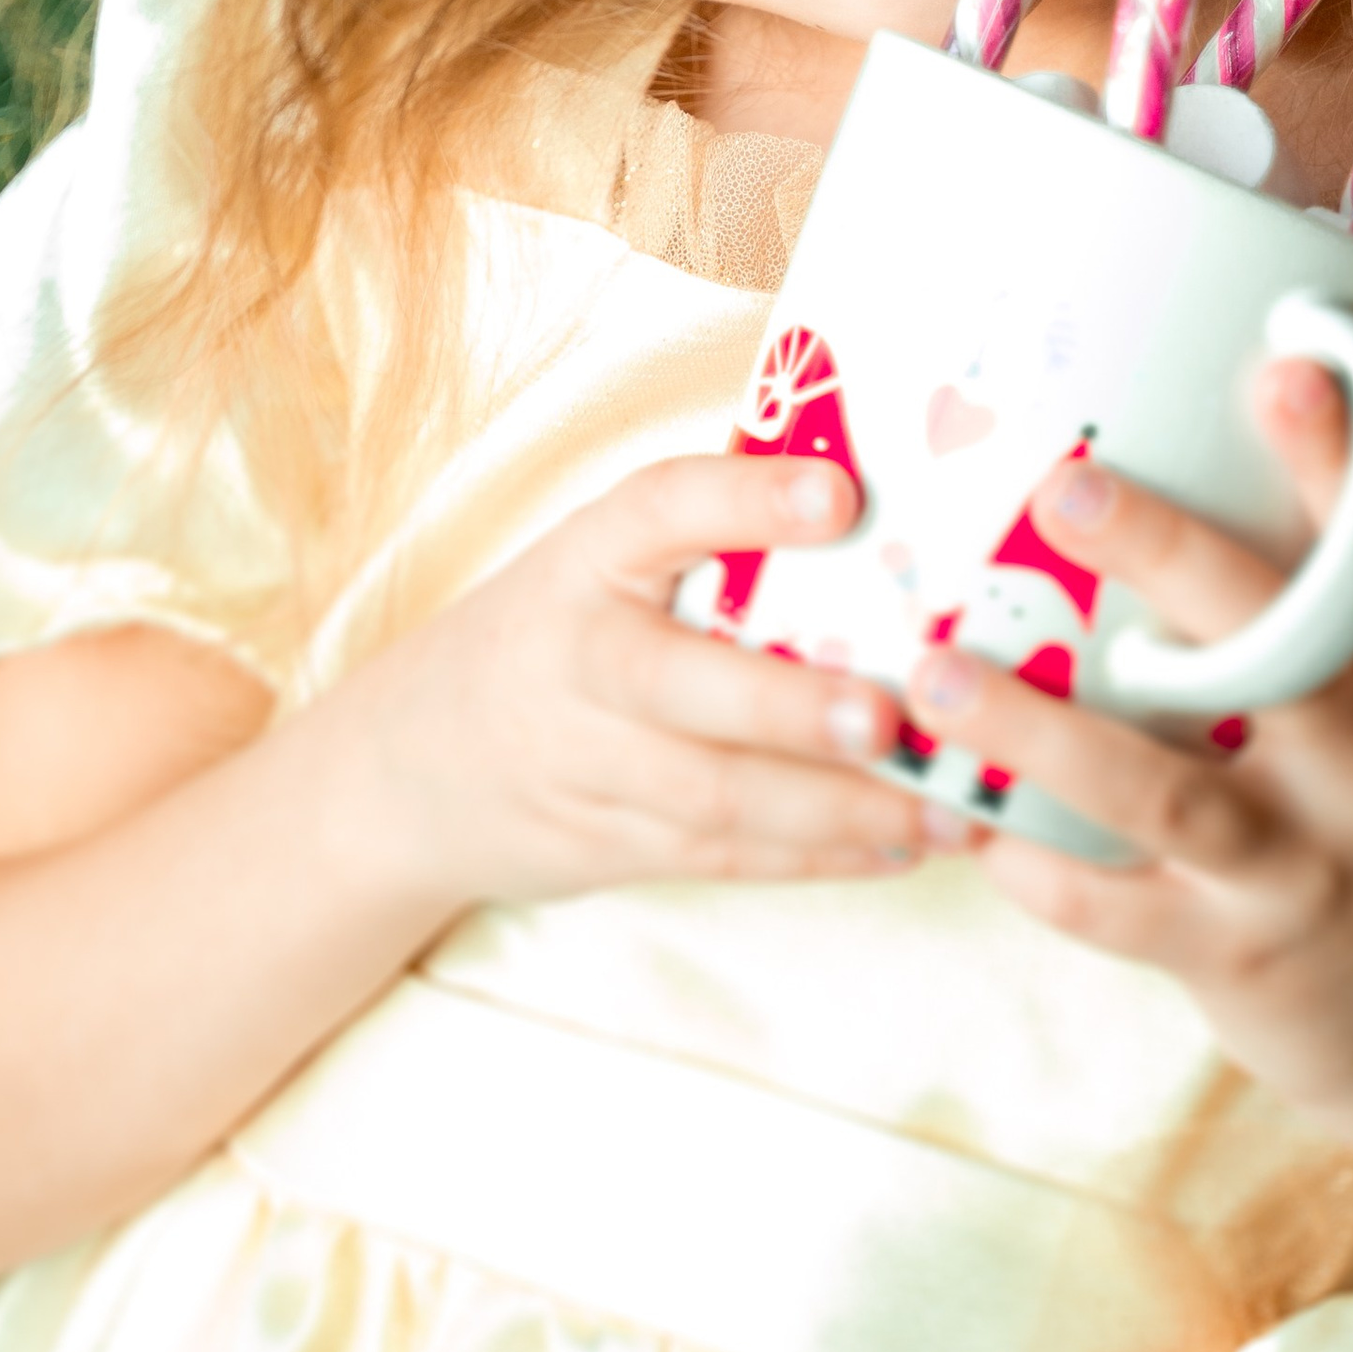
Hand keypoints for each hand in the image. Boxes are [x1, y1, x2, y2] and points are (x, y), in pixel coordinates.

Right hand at [340, 453, 958, 918]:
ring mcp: (584, 762)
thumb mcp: (599, 563)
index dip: (747, 500)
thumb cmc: (554, 633)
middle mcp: (580, 655)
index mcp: (589, 556)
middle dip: (788, 709)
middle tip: (889, 716)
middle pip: (681, 686)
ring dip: (837, 808)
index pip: (663, 508)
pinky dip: (814, 857)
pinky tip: (898, 847)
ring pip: (716, 794)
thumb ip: (709, 540)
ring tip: (943, 809)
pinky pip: (720, 855)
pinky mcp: (605, 845)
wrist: (409, 767)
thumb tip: (879, 494)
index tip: (839, 494)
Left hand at [904, 364, 1352, 1164]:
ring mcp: (1300, 864)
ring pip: (1166, 789)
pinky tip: (960, 821)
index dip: (1333, 457)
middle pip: (1276, 648)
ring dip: (1041, 732)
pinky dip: (1037, 870)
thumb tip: (1253, 386)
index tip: (1283, 364)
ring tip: (932, 670)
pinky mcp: (1240, 958)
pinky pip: (1121, 911)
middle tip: (1064, 485)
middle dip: (1172, 560)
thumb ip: (1309, 572)